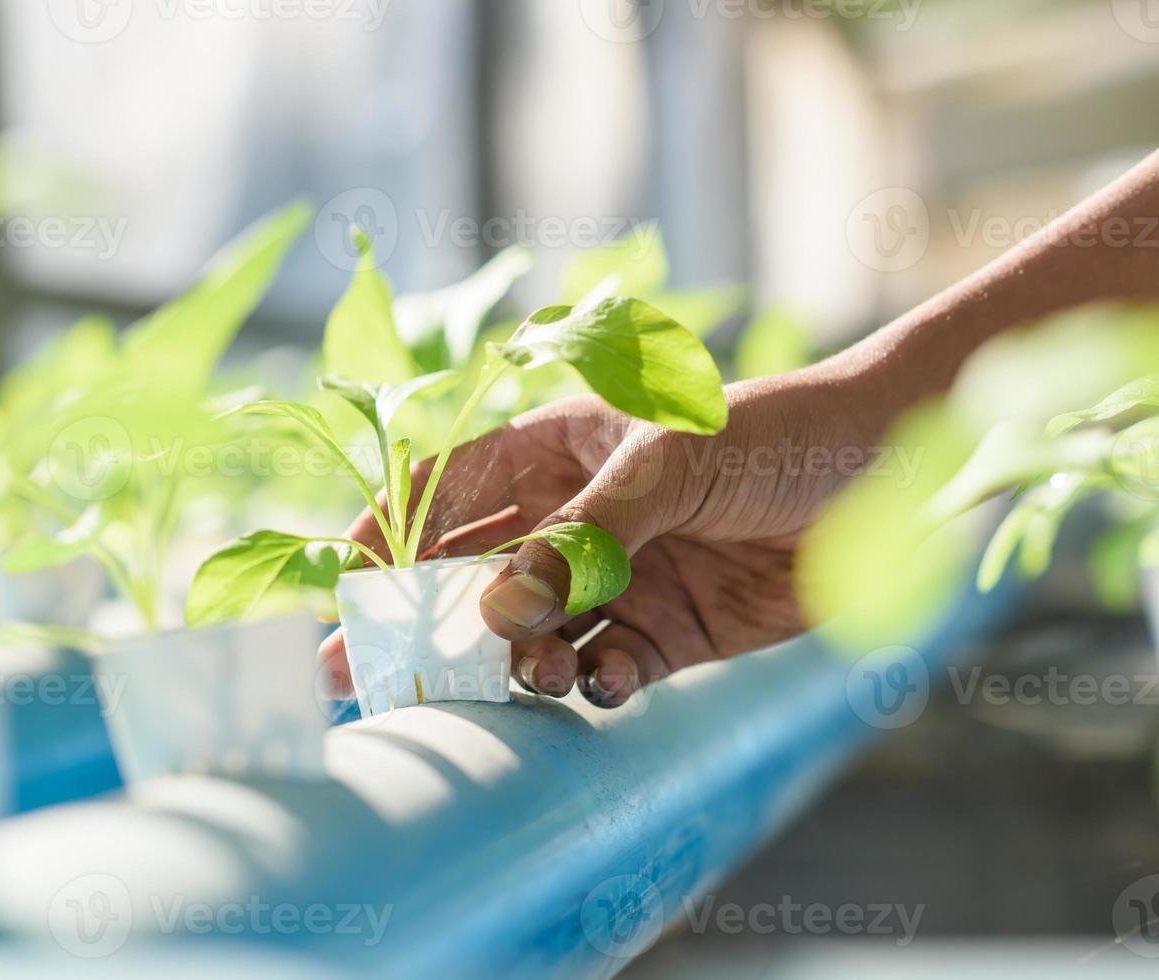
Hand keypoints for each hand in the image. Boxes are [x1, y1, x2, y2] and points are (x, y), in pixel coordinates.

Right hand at [319, 371, 887, 707]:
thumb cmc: (781, 434)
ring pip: (532, 633)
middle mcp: (577, 517)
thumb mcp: (672, 464)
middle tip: (367, 675)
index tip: (346, 586)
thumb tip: (493, 608)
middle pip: (475, 573)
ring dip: (513, 660)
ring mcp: (619, 579)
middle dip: (424, 621)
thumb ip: (584, 535)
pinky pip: (602, 669)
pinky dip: (587, 684)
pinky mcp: (666, 635)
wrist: (899, 475)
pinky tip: (592, 683)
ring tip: (524, 675)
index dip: (390, 533)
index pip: (450, 490)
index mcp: (560, 448)